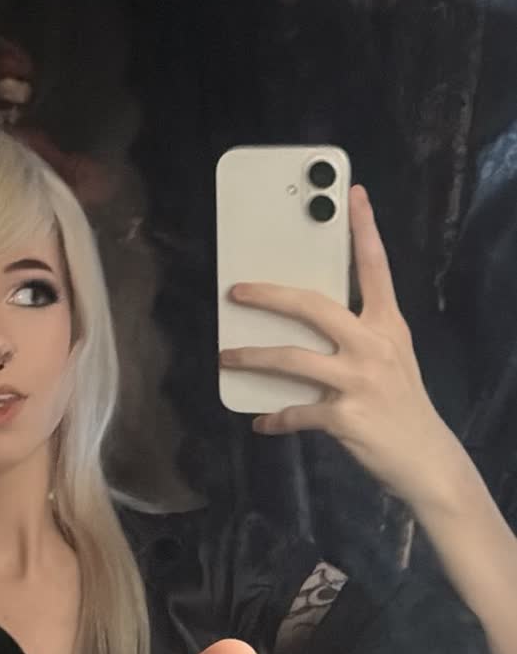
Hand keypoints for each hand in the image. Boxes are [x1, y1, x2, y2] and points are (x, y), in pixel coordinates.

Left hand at [218, 185, 457, 507]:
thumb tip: (310, 324)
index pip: (375, 269)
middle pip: (315, 307)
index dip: (364, 230)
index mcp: (388, 325)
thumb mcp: (392, 359)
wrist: (426, 458)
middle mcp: (374, 346)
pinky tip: (262, 422)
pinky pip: (297, 412)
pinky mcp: (345, 417)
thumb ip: (360, 337)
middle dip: (271, 296)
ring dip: (253, 357)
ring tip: (227, 357)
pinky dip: (275, 418)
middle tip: (238, 290)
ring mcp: (359, 381)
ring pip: (293, 359)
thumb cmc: (403, 406)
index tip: (353, 195)